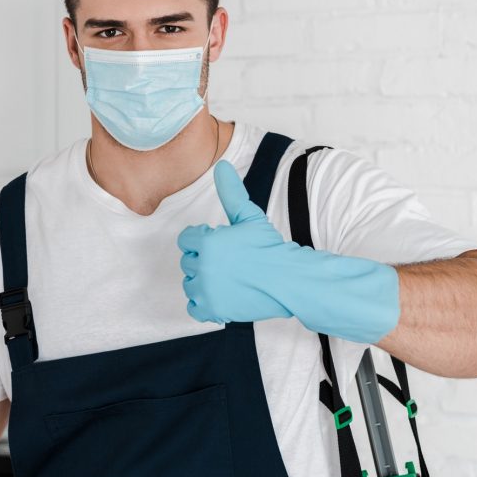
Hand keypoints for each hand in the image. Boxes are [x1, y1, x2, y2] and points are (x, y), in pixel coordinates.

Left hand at [177, 160, 399, 343]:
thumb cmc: (270, 247)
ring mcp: (205, 291)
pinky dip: (204, 304)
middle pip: (188, 262)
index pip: (187, 240)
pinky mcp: (212, 311)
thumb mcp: (249, 216)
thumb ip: (231, 193)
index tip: (224, 245)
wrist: (289, 280)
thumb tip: (221, 165)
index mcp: (206, 243)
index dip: (204, 240)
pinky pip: (194, 308)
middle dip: (204, 260)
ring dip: (203, 282)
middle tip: (230, 263)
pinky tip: (222, 295)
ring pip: (189, 284)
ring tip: (227, 278)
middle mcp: (201, 267)